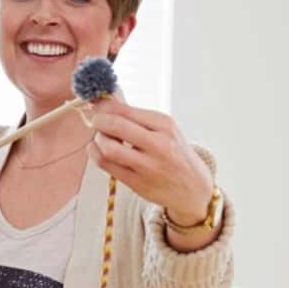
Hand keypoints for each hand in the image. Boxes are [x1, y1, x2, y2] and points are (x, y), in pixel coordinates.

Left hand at [85, 97, 213, 219]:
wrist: (193, 187)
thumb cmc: (174, 154)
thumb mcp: (164, 129)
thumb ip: (136, 116)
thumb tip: (105, 100)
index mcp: (164, 125)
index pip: (126, 110)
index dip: (104, 105)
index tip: (96, 104)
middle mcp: (158, 144)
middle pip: (116, 125)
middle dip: (98, 120)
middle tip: (95, 120)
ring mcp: (147, 166)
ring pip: (108, 148)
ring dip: (98, 140)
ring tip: (100, 138)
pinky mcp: (137, 183)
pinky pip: (107, 166)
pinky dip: (95, 154)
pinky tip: (96, 149)